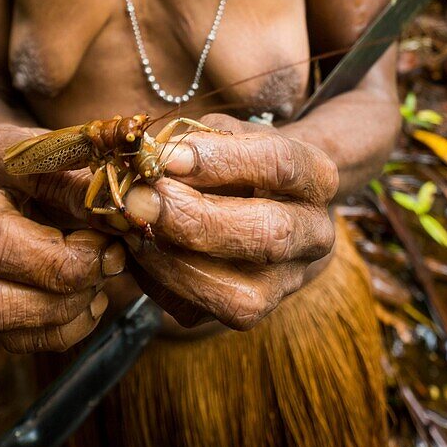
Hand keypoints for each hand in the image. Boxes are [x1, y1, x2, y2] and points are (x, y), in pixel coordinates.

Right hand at [0, 124, 125, 352]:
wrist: (45, 190)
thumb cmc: (69, 168)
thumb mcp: (88, 156)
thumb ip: (102, 179)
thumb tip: (132, 207)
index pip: (14, 163)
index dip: (68, 192)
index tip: (115, 208)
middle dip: (61, 264)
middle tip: (109, 256)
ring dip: (59, 306)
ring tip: (99, 282)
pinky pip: (11, 338)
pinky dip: (62, 328)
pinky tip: (90, 300)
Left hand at [122, 115, 338, 329]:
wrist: (261, 199)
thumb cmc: (237, 157)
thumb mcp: (226, 134)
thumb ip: (198, 141)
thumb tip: (155, 158)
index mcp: (316, 177)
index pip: (279, 164)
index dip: (220, 160)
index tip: (166, 156)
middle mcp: (314, 236)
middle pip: (269, 235)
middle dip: (196, 219)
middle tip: (140, 199)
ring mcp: (286, 283)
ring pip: (239, 295)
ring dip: (171, 260)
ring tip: (129, 226)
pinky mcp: (248, 313)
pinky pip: (200, 313)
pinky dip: (159, 281)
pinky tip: (135, 248)